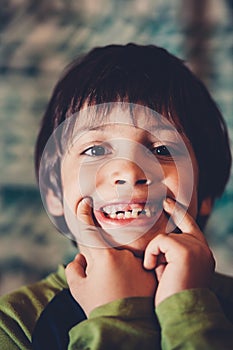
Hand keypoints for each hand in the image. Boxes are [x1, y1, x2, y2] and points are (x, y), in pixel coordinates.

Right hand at [65, 198, 156, 315]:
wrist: (125, 329)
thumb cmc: (98, 307)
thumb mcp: (78, 289)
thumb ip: (75, 268)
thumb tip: (82, 257)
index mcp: (103, 256)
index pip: (90, 230)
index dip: (85, 215)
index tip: (85, 202)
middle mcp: (123, 254)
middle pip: (108, 249)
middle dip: (103, 262)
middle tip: (103, 282)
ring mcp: (139, 262)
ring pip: (124, 259)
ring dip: (119, 270)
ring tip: (119, 291)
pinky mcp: (152, 272)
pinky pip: (138, 267)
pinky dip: (133, 275)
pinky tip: (131, 291)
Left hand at [143, 198, 214, 306]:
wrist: (181, 313)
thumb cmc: (173, 295)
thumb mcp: (173, 269)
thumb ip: (171, 253)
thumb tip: (158, 241)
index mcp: (201, 252)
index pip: (189, 223)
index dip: (177, 210)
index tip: (166, 200)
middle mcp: (202, 247)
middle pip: (171, 233)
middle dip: (157, 248)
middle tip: (155, 267)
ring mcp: (196, 247)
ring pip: (163, 237)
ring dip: (154, 254)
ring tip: (158, 272)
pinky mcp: (185, 249)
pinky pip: (160, 241)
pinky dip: (152, 254)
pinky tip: (153, 269)